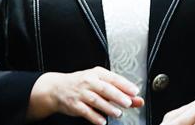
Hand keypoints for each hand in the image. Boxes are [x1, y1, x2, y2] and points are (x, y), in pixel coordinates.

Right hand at [27, 67, 144, 124]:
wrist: (56, 88)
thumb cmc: (81, 85)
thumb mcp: (100, 84)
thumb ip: (120, 92)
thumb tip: (138, 100)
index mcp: (96, 74)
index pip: (112, 78)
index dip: (124, 85)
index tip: (135, 91)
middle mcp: (87, 82)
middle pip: (104, 88)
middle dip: (117, 96)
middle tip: (128, 102)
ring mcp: (80, 93)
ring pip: (95, 100)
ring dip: (107, 107)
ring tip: (117, 113)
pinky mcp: (74, 104)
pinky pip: (85, 111)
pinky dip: (94, 116)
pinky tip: (102, 120)